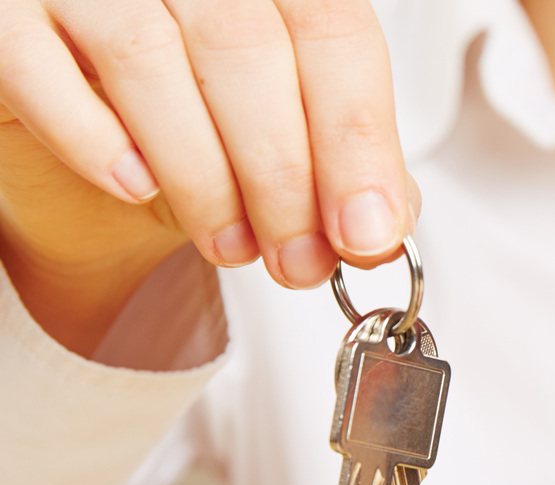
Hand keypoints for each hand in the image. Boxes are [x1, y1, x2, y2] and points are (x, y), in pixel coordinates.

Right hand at [0, 0, 415, 352]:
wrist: (82, 136)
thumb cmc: (192, 119)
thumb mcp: (281, 135)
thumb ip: (339, 160)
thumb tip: (387, 219)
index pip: (334, 30)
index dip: (356, 137)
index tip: (368, 230)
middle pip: (249, 48)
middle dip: (284, 175)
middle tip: (300, 260)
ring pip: (150, 59)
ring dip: (203, 178)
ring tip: (233, 246)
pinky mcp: (4, 13)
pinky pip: (40, 69)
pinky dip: (97, 142)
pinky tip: (135, 187)